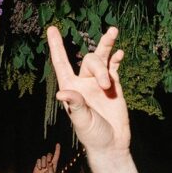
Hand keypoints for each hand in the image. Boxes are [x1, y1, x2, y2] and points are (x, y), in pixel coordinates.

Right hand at [30, 143, 61, 172]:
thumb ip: (52, 169)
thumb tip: (50, 163)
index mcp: (54, 164)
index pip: (56, 155)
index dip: (57, 150)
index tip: (58, 144)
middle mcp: (49, 161)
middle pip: (49, 154)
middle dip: (49, 158)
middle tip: (48, 163)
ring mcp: (43, 162)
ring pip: (43, 157)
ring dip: (43, 163)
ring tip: (43, 168)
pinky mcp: (38, 163)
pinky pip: (38, 160)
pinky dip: (39, 164)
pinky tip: (39, 169)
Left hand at [47, 26, 128, 154]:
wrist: (113, 143)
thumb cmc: (93, 134)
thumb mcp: (82, 121)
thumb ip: (75, 105)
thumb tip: (62, 93)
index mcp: (71, 88)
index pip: (62, 63)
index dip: (57, 46)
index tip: (52, 29)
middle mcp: (84, 82)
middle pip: (90, 60)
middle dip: (100, 69)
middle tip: (106, 86)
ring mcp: (100, 82)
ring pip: (102, 58)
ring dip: (106, 45)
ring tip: (112, 31)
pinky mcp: (114, 86)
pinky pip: (114, 66)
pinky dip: (116, 58)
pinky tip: (120, 52)